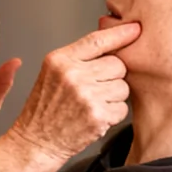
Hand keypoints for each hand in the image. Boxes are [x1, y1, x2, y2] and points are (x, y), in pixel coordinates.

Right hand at [3, 23, 139, 162]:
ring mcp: (86, 95)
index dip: (120, 34)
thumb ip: (78, 58)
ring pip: (122, 87)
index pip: (97, 40)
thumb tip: (113, 43)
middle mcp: (72, 74)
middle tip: (94, 89)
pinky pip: (122, 108)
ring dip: (113, 97)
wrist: (35, 142)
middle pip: (117, 64)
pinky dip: (113, 115)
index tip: (135, 29)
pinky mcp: (97, 115)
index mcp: (60, 60)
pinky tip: (94, 117)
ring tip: (92, 104)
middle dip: (112, 77)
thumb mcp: (52, 74)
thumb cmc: (45, 109)